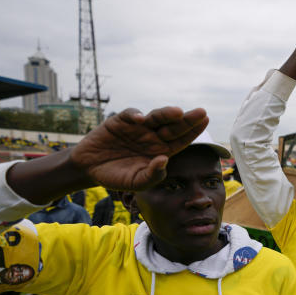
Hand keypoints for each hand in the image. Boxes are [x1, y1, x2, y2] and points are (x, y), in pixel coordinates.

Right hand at [70, 107, 207, 189]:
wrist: (90, 169)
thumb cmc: (118, 176)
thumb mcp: (136, 182)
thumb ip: (152, 175)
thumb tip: (164, 160)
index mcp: (161, 150)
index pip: (181, 139)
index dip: (193, 131)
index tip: (205, 121)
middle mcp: (153, 136)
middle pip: (173, 126)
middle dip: (187, 119)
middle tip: (201, 112)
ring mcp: (137, 128)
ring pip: (155, 117)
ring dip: (166, 114)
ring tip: (177, 112)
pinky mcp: (120, 121)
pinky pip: (129, 115)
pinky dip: (133, 116)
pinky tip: (140, 119)